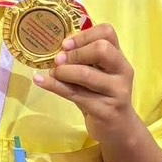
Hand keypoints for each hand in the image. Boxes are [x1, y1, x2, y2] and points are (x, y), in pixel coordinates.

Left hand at [33, 24, 139, 143]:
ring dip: (63, 72)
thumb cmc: (101, 96)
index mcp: (119, 58)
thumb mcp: (96, 74)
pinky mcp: (105, 110)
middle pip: (101, 49)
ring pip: (86, 74)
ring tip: (53, 73)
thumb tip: (54, 48)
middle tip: (59, 60)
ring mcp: (117, 91)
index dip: (83, 35)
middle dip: (74, 53)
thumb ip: (82, 60)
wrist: (118, 128)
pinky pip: (75, 94)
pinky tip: (39, 80)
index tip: (66, 44)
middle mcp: (122, 71)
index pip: (107, 33)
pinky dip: (53, 86)